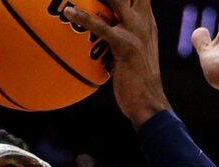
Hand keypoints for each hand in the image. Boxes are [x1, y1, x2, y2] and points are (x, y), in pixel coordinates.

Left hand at [65, 0, 169, 125]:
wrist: (149, 104)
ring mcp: (135, 32)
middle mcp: (143, 21)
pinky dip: (83, 17)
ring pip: (116, 0)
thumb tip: (101, 33)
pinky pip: (101, 27)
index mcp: (146, 21)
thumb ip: (119, 37)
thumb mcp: (131, 54)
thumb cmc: (137, 84)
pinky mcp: (125, 45)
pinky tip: (69, 11)